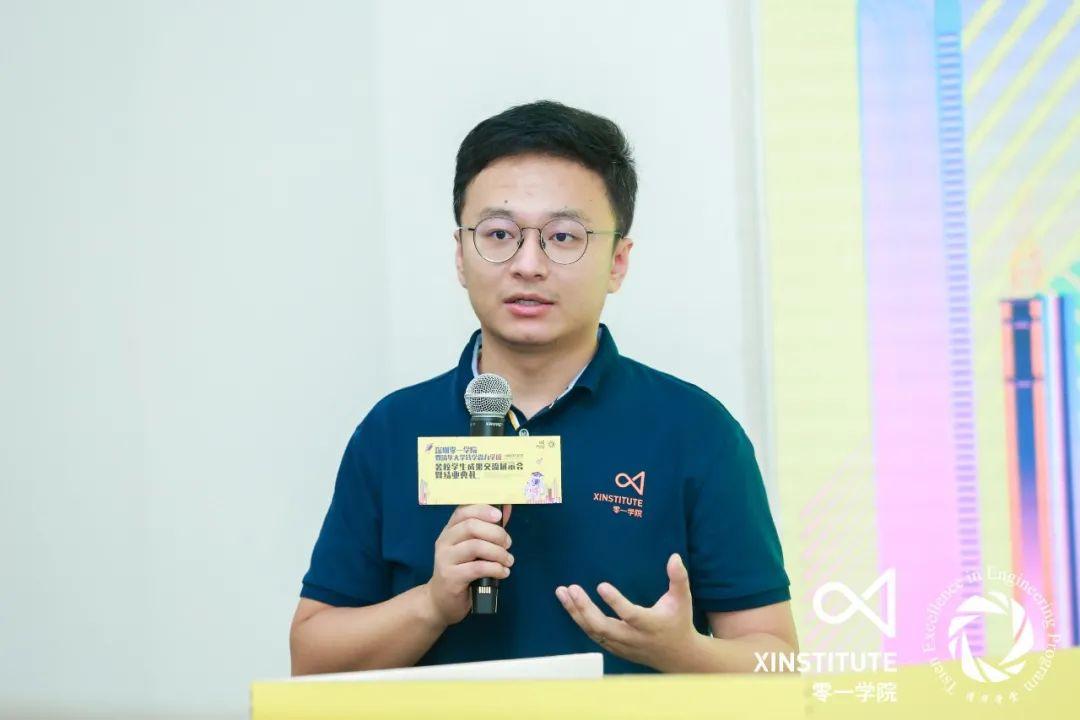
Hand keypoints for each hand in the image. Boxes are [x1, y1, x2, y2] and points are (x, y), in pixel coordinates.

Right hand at [424, 504, 512, 626]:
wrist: (440, 601)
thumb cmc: (461, 570)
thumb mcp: (472, 548)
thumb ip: (488, 528)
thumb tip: (507, 508)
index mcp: (449, 530)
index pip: (463, 511)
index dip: (483, 510)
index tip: (499, 516)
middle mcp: (444, 542)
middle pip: (471, 526)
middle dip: (496, 533)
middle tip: (508, 544)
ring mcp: (445, 559)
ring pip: (476, 546)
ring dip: (498, 552)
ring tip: (508, 561)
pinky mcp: (451, 577)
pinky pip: (477, 568)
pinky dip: (495, 568)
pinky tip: (503, 572)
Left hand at [555, 553, 698, 671]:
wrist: (677, 656)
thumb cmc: (679, 621)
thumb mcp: (682, 599)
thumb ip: (678, 578)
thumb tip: (674, 556)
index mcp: (650, 625)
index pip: (630, 615)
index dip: (616, 602)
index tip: (601, 585)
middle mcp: (633, 638)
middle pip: (604, 627)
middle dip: (585, 608)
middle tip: (571, 588)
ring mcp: (622, 645)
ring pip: (594, 632)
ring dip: (576, 612)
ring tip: (562, 592)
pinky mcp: (615, 648)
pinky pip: (593, 635)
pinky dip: (580, 620)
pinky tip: (570, 604)